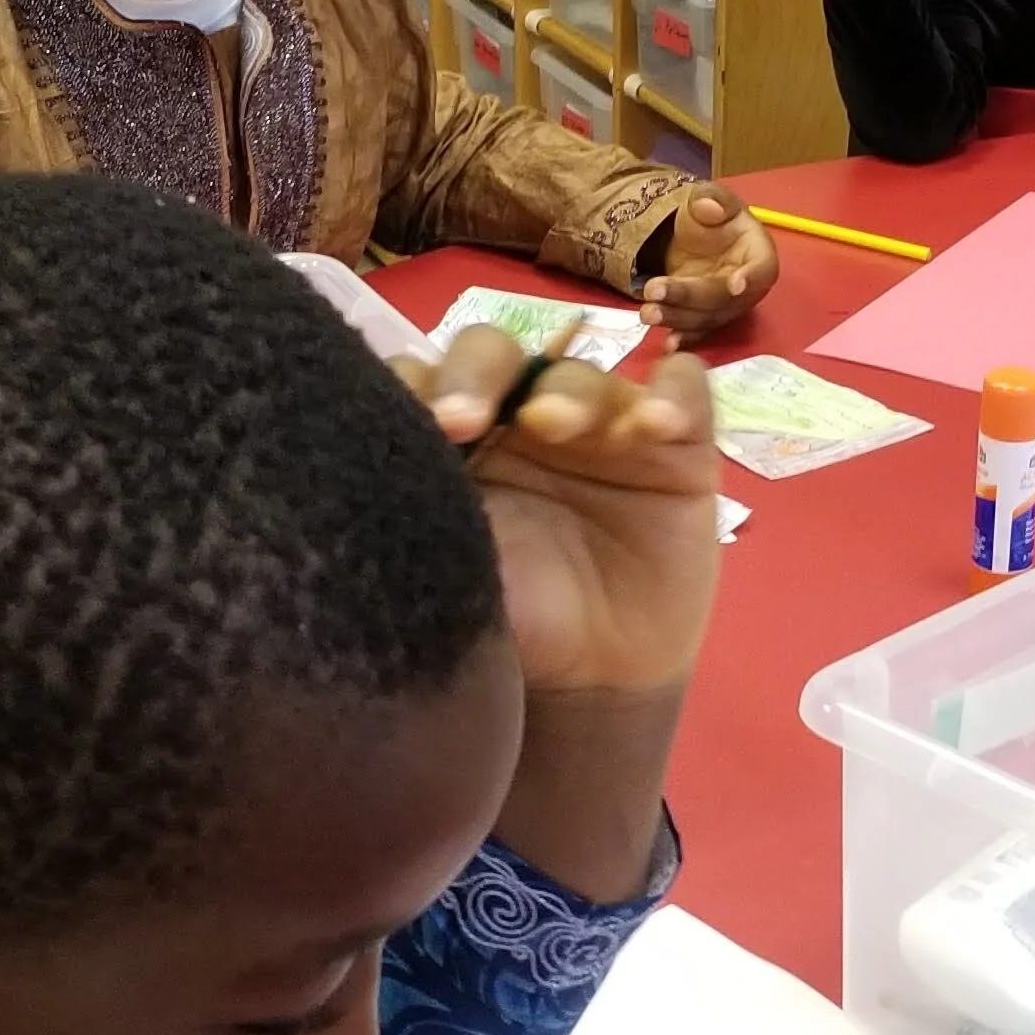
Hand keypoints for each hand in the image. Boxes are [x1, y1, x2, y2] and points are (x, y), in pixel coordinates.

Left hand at [403, 331, 719, 698]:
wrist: (593, 679)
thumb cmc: (512, 622)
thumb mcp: (448, 577)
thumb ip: (412, 519)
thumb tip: (352, 477)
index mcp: (455, 436)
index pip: (424, 380)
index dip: (417, 390)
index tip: (417, 431)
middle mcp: (521, 413)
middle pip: (494, 355)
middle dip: (476, 374)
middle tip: (467, 420)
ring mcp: (600, 423)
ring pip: (582, 372)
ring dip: (569, 391)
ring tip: (560, 425)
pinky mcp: (675, 443)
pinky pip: (682, 389)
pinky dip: (673, 393)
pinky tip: (656, 424)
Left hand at [642, 183, 777, 345]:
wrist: (694, 237)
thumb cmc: (710, 216)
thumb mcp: (709, 198)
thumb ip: (712, 198)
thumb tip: (709, 208)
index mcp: (759, 253)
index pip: (763, 269)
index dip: (751, 278)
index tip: (734, 285)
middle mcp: (748, 287)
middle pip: (724, 298)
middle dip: (689, 296)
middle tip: (654, 290)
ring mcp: (726, 307)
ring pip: (707, 318)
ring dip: (677, 318)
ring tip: (647, 313)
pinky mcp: (706, 318)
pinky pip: (698, 331)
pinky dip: (684, 338)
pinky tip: (668, 344)